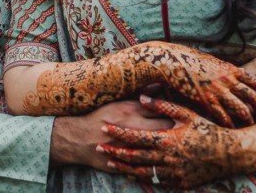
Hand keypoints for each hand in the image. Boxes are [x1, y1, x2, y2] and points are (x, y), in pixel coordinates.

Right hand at [50, 100, 172, 168]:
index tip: (176, 117)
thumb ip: (140, 96)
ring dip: (165, 149)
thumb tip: (159, 85)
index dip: (172, 115)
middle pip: (163, 130)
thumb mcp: (118, 103)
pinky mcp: (123, 162)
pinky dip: (153, 169)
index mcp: (129, 111)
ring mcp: (127, 146)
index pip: (161, 112)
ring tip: (170, 148)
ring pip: (157, 150)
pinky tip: (160, 168)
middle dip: (172, 132)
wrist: (79, 138)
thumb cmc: (100, 117)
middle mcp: (129, 128)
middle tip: (177, 133)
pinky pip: (143, 168)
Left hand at [98, 95, 241, 189]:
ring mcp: (174, 173)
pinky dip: (142, 177)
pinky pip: (156, 181)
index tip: (104, 127)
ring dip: (124, 167)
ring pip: (142, 171)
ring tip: (110, 162)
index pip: (136, 136)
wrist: (230, 154)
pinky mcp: (180, 183)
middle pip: (135, 156)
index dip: (118, 132)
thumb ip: (163, 106)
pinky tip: (131, 174)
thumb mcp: (187, 114)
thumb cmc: (208, 130)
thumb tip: (142, 97)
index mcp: (168, 139)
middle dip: (115, 152)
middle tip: (98, 147)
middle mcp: (168, 158)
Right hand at [137, 42, 255, 127]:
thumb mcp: (215, 62)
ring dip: (248, 121)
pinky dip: (230, 125)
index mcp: (232, 70)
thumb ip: (229, 71)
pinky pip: (223, 117)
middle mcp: (228, 81)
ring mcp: (218, 91)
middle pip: (254, 99)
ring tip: (249, 127)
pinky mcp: (206, 101)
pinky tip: (231, 129)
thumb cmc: (192, 61)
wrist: (173, 62)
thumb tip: (240, 74)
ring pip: (242, 110)